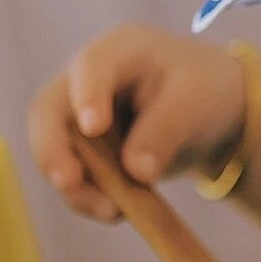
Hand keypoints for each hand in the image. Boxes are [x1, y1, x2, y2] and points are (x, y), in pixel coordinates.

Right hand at [27, 24, 248, 220]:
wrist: (211, 109)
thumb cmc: (203, 90)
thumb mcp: (196, 103)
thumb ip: (166, 130)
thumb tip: (136, 171)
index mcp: (120, 50)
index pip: (92, 66)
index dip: (87, 95)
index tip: (94, 126)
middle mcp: (86, 79)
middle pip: (50, 110)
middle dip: (53, 149)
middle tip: (69, 182)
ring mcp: (78, 114)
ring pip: (54, 150)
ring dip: (76, 185)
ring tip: (113, 211)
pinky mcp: (82, 149)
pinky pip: (72, 174)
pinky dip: (88, 196)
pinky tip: (118, 211)